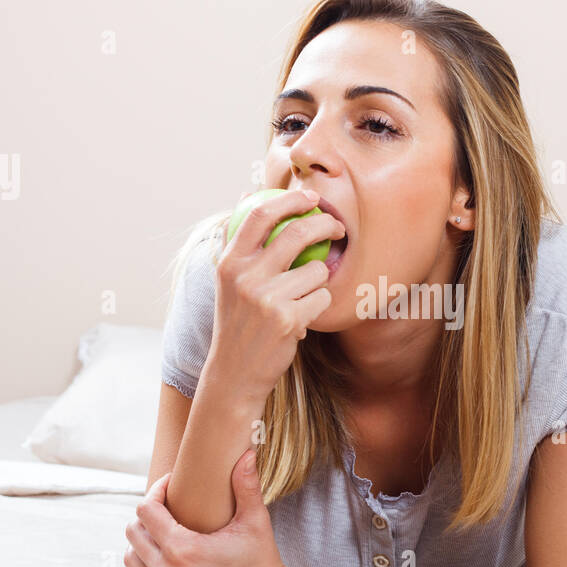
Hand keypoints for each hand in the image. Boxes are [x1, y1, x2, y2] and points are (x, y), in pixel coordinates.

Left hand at [119, 448, 294, 566]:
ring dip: (140, 541)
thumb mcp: (255, 521)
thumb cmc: (261, 559)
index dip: (156, 491)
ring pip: (130, 558)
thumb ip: (247, 486)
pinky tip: (140, 564)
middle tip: (167, 506)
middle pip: (133, 531)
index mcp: (183, 549)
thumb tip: (247, 453)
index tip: (171, 484)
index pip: (146, 510)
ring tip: (160, 531)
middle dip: (147, 514)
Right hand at [210, 188, 343, 401]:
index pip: (260, 215)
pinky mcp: (288, 319)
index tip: (310, 198)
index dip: (290, 200)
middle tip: (338, 228)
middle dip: (326, 225)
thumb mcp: (228, 281)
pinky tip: (300, 319)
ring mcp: (267, 298)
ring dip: (319, 281)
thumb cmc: (238, 322)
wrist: (234, 372)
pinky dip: (318, 305)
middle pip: (297, 233)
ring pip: (317, 270)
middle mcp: (245, 277)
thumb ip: (239, 243)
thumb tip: (247, 194)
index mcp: (230, 262)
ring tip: (302, 298)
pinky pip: (322, 297)